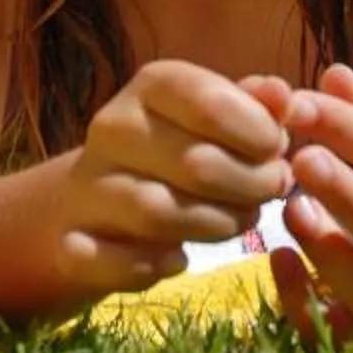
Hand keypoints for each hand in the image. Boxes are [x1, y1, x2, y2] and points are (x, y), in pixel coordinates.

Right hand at [54, 60, 292, 295]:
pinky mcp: (71, 242)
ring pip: (158, 213)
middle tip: (268, 194)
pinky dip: (154, 267)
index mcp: (150, 86)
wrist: (91, 203)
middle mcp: (111, 128)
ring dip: (214, 226)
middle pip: (195, 164)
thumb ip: (254, 107)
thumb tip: (281, 95)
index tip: (276, 151)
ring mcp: (85, 186)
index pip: (209, 102)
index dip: (258, 134)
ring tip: (235, 223)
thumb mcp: (214, 119)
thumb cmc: (174, 152)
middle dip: (249, 186)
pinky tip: (177, 259)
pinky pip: (117, 261)